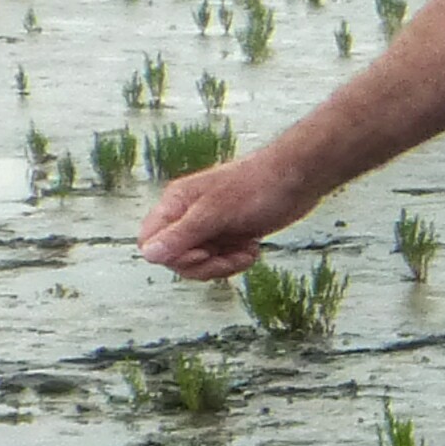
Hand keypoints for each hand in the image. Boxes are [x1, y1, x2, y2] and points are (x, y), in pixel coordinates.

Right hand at [139, 152, 311, 280]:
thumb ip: (181, 235)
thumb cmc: (255, 187)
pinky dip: (236, 261)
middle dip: (203, 266)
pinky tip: (253, 248)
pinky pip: (221, 261)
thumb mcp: (215, 213)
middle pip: (175, 259)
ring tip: (246, 251)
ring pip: (200, 263)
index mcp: (175, 205)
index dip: (172, 257)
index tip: (202, 253)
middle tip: (228, 258)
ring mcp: (208, 227)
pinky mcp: (229, 236)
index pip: (149, 242)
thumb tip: (148, 255)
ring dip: (224, 265)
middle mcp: (187, 217)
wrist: (296, 179)